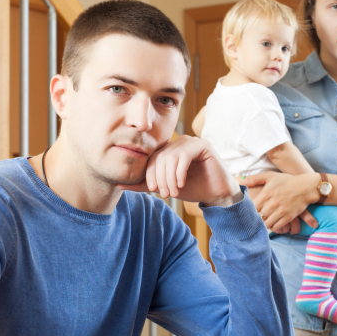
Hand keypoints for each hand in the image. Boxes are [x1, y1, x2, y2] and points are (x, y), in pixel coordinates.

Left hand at [117, 135, 241, 207]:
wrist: (216, 194)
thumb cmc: (193, 189)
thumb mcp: (165, 187)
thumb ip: (143, 185)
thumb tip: (119, 185)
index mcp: (169, 149)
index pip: (152, 157)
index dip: (150, 173)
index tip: (154, 190)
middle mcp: (179, 142)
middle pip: (160, 157)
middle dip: (160, 177)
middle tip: (165, 193)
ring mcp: (192, 141)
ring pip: (171, 157)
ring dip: (170, 178)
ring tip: (174, 192)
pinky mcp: (203, 144)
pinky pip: (184, 156)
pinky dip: (180, 172)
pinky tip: (182, 184)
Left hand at [243, 172, 319, 232]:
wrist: (306, 187)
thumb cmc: (287, 181)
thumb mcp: (270, 176)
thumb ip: (254, 179)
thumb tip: (240, 181)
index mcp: (265, 194)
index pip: (251, 208)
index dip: (248, 211)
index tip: (247, 212)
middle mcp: (271, 204)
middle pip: (257, 217)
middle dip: (255, 219)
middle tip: (253, 220)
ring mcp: (280, 212)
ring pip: (266, 224)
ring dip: (263, 224)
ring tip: (262, 223)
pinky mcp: (288, 217)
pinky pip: (277, 227)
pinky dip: (273, 227)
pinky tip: (272, 224)